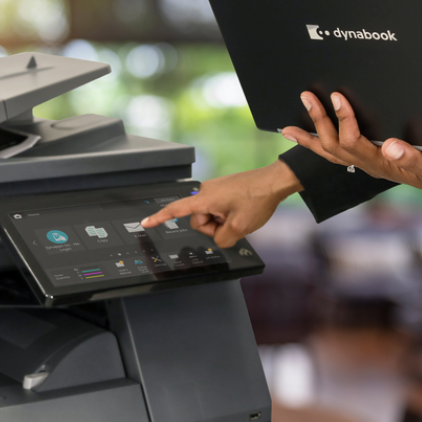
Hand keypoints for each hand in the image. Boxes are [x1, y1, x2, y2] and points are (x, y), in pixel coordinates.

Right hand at [140, 160, 302, 247]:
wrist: (274, 182)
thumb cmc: (259, 198)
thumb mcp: (240, 228)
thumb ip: (223, 240)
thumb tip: (219, 239)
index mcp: (206, 198)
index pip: (177, 210)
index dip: (160, 218)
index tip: (147, 222)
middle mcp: (207, 191)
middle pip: (199, 220)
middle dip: (214, 227)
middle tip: (234, 223)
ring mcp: (215, 189)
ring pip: (210, 216)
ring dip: (223, 221)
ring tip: (240, 215)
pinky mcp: (223, 189)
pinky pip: (218, 208)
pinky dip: (227, 214)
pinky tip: (242, 210)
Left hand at [281, 91, 421, 203]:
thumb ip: (414, 159)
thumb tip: (390, 146)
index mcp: (382, 163)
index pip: (353, 142)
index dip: (343, 119)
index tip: (337, 97)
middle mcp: (370, 164)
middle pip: (334, 145)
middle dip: (319, 121)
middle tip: (307, 96)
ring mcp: (368, 164)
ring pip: (330, 152)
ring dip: (311, 135)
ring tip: (290, 125)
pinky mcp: (371, 160)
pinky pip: (337, 155)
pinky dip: (318, 146)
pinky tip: (307, 137)